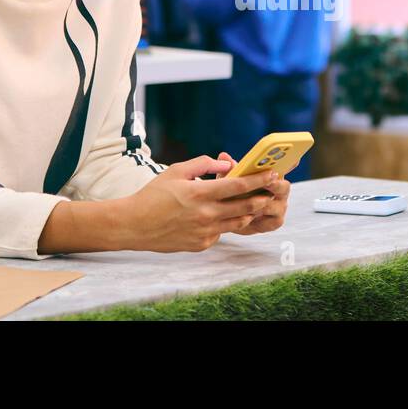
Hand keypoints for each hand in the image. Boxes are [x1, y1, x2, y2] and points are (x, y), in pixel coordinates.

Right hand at [121, 155, 277, 251]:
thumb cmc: (154, 195)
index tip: (273, 174)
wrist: (134, 225)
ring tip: (253, 204)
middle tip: (272, 191)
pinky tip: (220, 216)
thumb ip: (203, 164)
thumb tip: (227, 164)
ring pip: (238, 222)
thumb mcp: (176, 171)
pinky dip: (225, 223)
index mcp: (200, 193)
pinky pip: (221, 232)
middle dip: (262, 198)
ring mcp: (205, 232)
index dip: (259, 180)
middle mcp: (206, 214)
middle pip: (245, 207)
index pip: (238, 185)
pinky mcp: (202, 244)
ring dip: (249, 213)